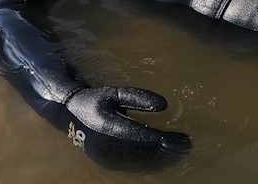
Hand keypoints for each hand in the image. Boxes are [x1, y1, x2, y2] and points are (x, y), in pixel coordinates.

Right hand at [65, 86, 190, 151]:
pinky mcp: (109, 162)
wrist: (70, 115)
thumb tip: (164, 105)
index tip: (180, 138)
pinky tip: (164, 154)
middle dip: (167, 150)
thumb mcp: (115, 92)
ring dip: (162, 157)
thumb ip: (138, 97)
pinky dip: (152, 160)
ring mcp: (107, 157)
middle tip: (187, 145)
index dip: (162, 139)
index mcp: (109, 125)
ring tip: (180, 150)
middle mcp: (108, 146)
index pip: (141, 135)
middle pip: (144, 152)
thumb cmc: (96, 100)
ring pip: (141, 161)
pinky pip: (134, 164)